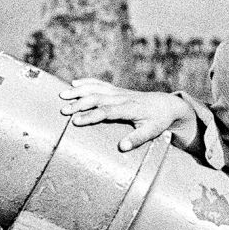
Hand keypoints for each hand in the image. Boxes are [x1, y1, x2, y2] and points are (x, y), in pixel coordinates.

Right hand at [59, 79, 189, 151]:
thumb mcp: (152, 132)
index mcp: (130, 108)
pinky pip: (100, 83)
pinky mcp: (117, 90)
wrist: (166, 104)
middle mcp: (122, 97)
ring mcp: (118, 92)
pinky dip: (87, 82)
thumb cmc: (158, 120)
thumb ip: (137, 139)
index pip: (107, 111)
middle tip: (63, 111)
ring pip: (96, 88)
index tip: (76, 122)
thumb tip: (123, 148)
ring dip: (78, 91)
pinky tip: (74, 83)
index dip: (91, 116)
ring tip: (62, 95)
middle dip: (79, 104)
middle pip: (97, 98)